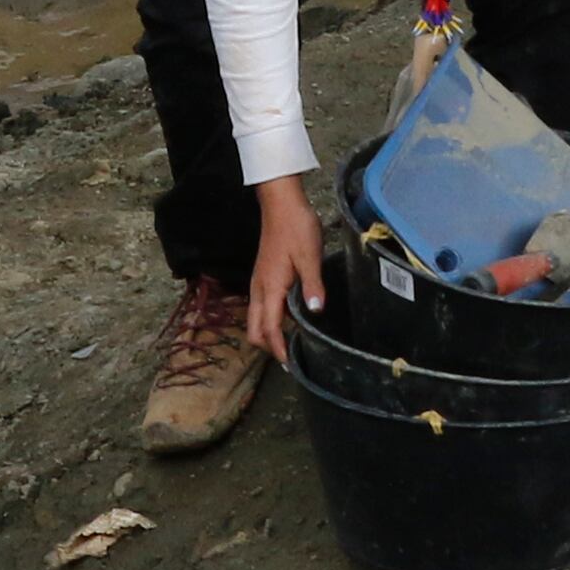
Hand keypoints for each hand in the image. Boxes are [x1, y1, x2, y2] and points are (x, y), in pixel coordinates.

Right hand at [243, 175, 325, 363]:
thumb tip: (315, 313)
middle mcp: (259, 288)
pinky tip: (289, 317)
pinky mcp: (262, 276)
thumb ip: (312, 286)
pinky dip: (269, 319)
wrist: (281, 204)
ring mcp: (258, 282)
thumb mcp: (310, 256)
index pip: (269, 328)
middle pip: (254, 329)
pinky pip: (260, 306)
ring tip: (291, 341)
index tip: (289, 365)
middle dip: (268, 346)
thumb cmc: (296, 228)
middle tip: (290, 356)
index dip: (278, 349)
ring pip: (255, 318)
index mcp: (270, 287)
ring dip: (268, 333)